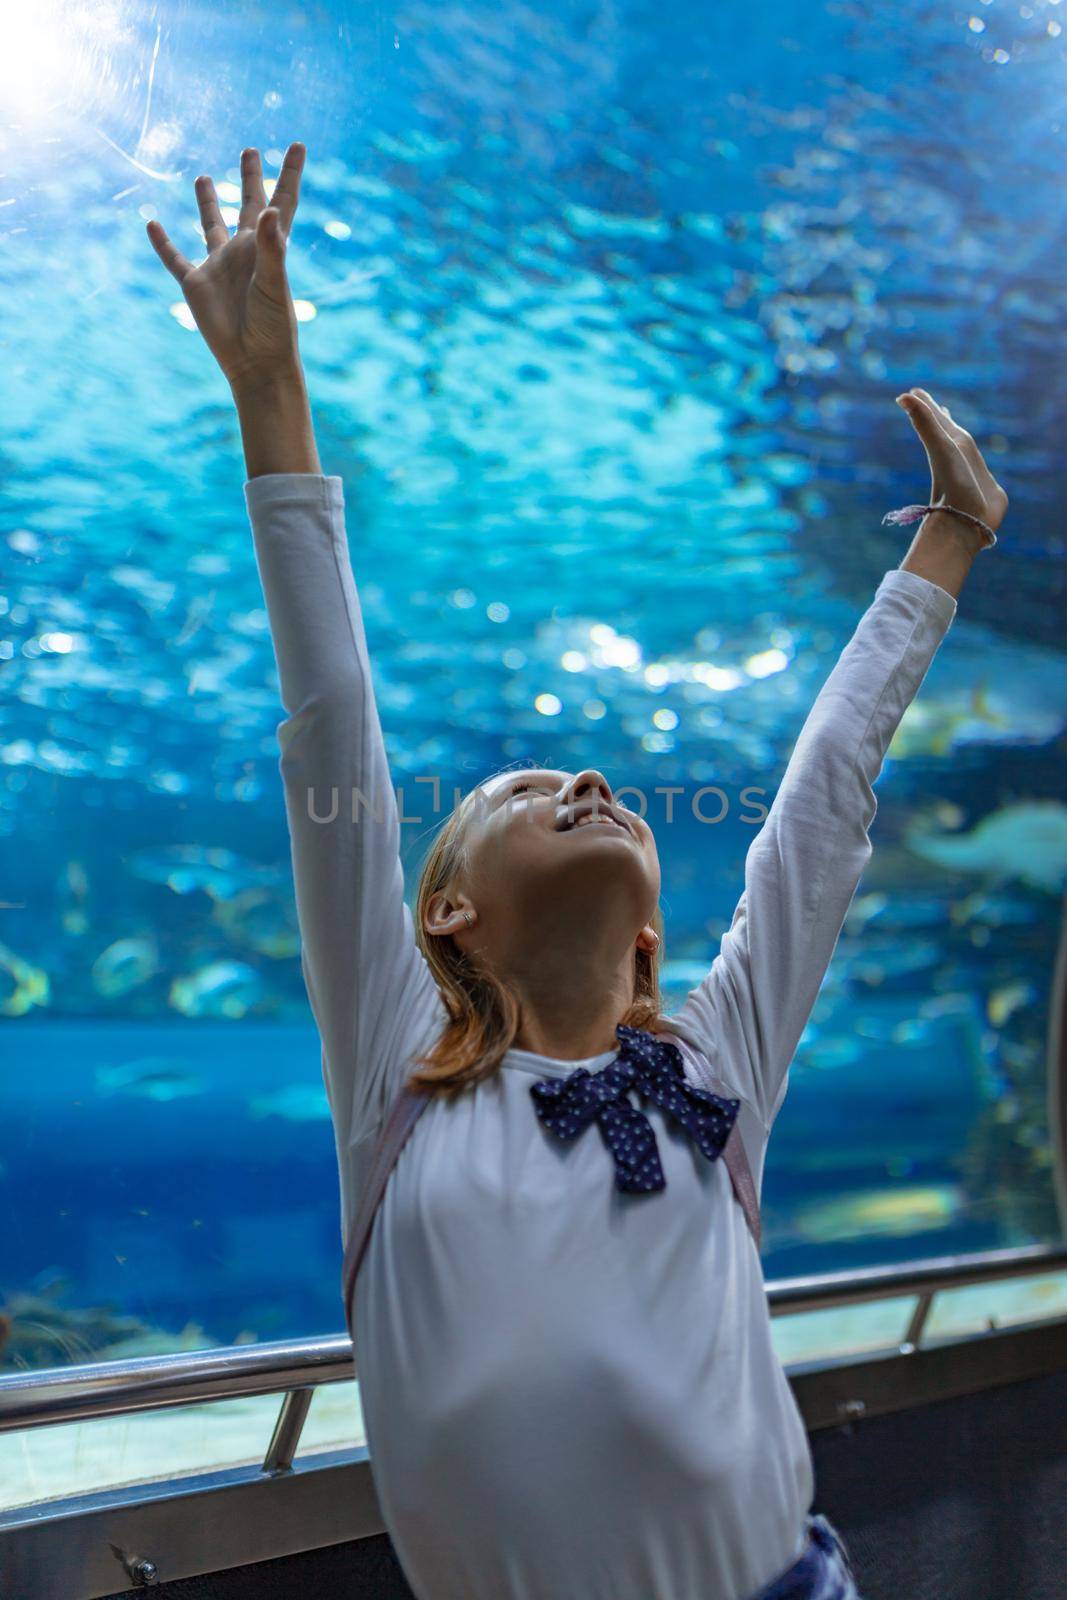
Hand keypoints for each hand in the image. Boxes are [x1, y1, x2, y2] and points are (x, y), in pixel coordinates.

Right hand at [147, 143, 306, 391]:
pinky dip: (163, 243)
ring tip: (203, 177)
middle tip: (250, 150)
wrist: (254, 362)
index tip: (299, 144)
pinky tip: (153, 224)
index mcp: (268, 246)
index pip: (281, 201)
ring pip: (210, 225)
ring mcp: (219, 266)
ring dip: (207, 202)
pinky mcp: (196, 285)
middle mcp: (244, 251)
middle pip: (247, 204)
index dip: (290, 173)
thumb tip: (268, 210)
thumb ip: (272, 248)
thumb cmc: (272, 326)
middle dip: (250, 176)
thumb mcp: (274, 284)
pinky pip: (175, 259)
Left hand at [896, 387, 1008, 544]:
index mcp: (948, 445)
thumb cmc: (953, 484)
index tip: (913, 392)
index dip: (926, 405)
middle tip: (932, 404)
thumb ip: (925, 422)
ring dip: (957, 440)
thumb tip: (901, 396)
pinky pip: (980, 472)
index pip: (934, 420)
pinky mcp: (986, 490)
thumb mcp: (940, 447)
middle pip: (947, 432)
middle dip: (940, 418)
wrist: (965, 523)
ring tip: (952, 429)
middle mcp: (957, 458)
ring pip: (962, 450)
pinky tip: (977, 469)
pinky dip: (977, 465)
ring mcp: (971, 473)